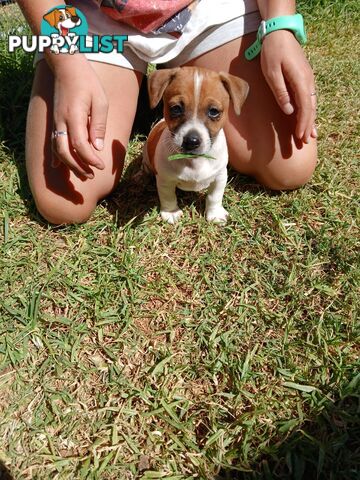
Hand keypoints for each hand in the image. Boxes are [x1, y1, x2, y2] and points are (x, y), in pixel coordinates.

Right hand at [51, 56, 107, 177]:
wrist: (68, 66)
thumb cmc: (88, 82)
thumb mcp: (100, 102)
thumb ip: (99, 125)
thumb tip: (98, 147)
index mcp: (75, 116)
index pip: (80, 145)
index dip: (90, 159)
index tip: (101, 166)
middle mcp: (62, 121)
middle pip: (66, 152)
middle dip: (78, 167)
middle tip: (92, 175)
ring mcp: (56, 122)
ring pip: (58, 150)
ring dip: (70, 165)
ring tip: (83, 174)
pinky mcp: (55, 121)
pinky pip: (53, 142)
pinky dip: (56, 156)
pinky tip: (58, 167)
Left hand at [260, 30, 316, 142]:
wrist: (279, 33)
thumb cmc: (273, 52)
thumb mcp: (272, 73)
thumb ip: (281, 92)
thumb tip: (289, 111)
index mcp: (300, 80)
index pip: (305, 107)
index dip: (303, 123)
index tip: (300, 137)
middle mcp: (308, 81)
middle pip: (311, 108)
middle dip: (308, 126)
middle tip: (305, 142)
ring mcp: (308, 79)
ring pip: (312, 104)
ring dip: (310, 120)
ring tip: (309, 135)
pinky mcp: (304, 78)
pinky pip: (309, 98)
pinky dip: (309, 111)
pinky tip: (308, 118)